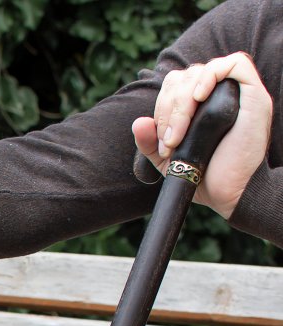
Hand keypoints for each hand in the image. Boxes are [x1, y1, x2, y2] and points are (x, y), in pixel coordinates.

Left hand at [132, 52, 272, 218]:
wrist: (229, 193)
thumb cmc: (203, 175)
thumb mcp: (168, 160)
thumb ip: (149, 143)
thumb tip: (138, 122)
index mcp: (198, 105)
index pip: (173, 85)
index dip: (161, 107)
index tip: (164, 142)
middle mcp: (218, 94)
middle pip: (184, 77)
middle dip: (169, 107)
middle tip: (170, 140)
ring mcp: (237, 93)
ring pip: (202, 70)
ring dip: (183, 100)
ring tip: (180, 132)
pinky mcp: (254, 94)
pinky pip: (236, 63)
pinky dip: (211, 75)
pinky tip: (199, 97)